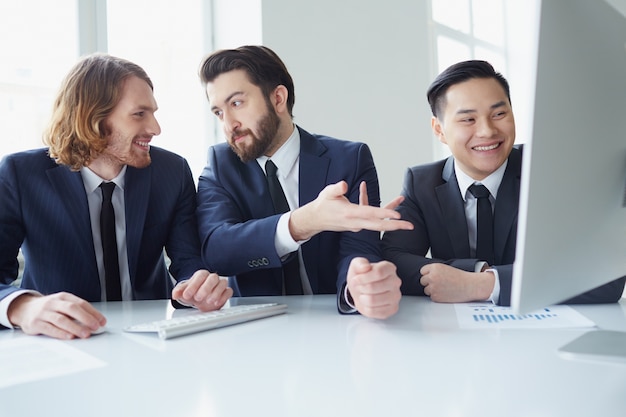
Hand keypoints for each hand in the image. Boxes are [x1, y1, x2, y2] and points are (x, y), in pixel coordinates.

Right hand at [7, 292, 106, 339]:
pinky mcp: (35, 323)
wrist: (23, 309)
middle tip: (96, 327)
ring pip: (61, 319)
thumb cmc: (48, 308)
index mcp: (63, 297)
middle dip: (86, 318)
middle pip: (72, 309)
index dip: (93, 312)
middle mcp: (53, 303)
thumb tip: (95, 322)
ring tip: (85, 334)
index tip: (102, 321)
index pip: (81, 303)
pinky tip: (69, 336)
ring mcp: (43, 312)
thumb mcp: (62, 304)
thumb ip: (76, 311)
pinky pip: (49, 328)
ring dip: (75, 327)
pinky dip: (60, 333)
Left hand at [172, 269, 232, 311]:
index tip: (187, 295)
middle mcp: (211, 278)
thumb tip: (175, 294)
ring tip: (208, 301)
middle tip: (198, 298)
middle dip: (206, 288)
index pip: (200, 276)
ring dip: (216, 293)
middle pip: (213, 278)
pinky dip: (224, 297)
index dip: (193, 285)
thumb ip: (179, 291)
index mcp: (201, 275)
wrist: (200, 298)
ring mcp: (220, 284)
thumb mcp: (184, 292)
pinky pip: (228, 291)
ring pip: (222, 283)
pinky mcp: (226, 292)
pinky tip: (217, 303)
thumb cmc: (193, 292)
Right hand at [289, 181, 412, 240]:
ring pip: (377, 223)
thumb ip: (336, 189)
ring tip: (403, 208)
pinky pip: (372, 220)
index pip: (371, 214)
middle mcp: (356, 222)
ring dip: (391, 218)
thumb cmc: (323, 204)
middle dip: (395, 226)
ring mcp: (357, 225)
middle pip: (379, 225)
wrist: (316, 219)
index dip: (385, 214)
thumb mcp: (327, 193)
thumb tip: (344, 184)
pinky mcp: (358, 225)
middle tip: (410, 226)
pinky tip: (374, 197)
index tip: (398, 215)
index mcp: (350, 214)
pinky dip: (379, 214)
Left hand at [346, 257, 400, 318]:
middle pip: (374, 287)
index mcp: (389, 268)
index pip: (378, 273)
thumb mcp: (357, 265)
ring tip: (363, 294)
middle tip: (359, 287)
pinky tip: (367, 303)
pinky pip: (374, 311)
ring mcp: (395, 296)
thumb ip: (360, 263)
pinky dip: (366, 308)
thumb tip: (365, 267)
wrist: (362, 289)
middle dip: (360, 288)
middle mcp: (395, 282)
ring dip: (362, 298)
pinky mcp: (392, 308)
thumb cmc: (362, 277)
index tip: (356, 279)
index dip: (363, 278)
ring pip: (373, 300)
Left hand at [419, 263, 494, 302]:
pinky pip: (432, 297)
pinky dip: (437, 296)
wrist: (470, 286)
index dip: (428, 274)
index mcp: (435, 267)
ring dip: (433, 290)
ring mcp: (433, 287)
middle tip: (440, 283)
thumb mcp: (445, 268)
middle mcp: (432, 276)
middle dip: (429, 283)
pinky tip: (446, 293)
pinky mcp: (436, 297)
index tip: (435, 276)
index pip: (422, 271)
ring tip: (444, 288)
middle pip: (423, 281)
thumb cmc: (461, 277)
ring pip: (426, 290)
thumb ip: (434, 271)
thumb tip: (424, 275)